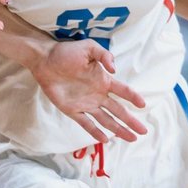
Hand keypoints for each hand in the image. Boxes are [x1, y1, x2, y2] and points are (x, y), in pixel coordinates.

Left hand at [30, 40, 147, 143]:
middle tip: (143, 131)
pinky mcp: (72, 110)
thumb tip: (115, 70)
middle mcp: (97, 94)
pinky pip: (86, 123)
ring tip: (131, 138)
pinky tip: (105, 140)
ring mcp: (86, 104)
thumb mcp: (89, 48)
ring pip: (106, 120)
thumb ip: (104, 55)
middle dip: (131, 121)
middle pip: (118, 110)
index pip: (123, 91)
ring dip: (118, 129)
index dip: (133, 97)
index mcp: (103, 80)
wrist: (44, 60)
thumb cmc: (66, 52)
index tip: (143, 105)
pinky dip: (95, 132)